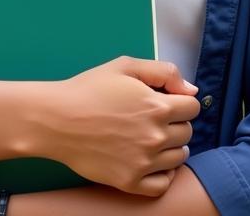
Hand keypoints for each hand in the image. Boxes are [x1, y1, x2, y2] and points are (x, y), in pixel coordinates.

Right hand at [44, 56, 200, 197]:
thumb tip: (191, 90)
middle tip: (153, 118)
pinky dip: (163, 174)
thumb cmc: (89, 88)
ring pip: (179, 157)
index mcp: (156, 106)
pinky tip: (150, 161)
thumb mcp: (125, 66)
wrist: (57, 120)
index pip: (192, 108)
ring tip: (150, 137)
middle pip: (187, 132)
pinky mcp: (130, 182)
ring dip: (171, 146)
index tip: (166, 101)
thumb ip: (164, 72)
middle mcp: (155, 136)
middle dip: (175, 122)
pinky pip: (163, 184)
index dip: (181, 101)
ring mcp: (144, 162)